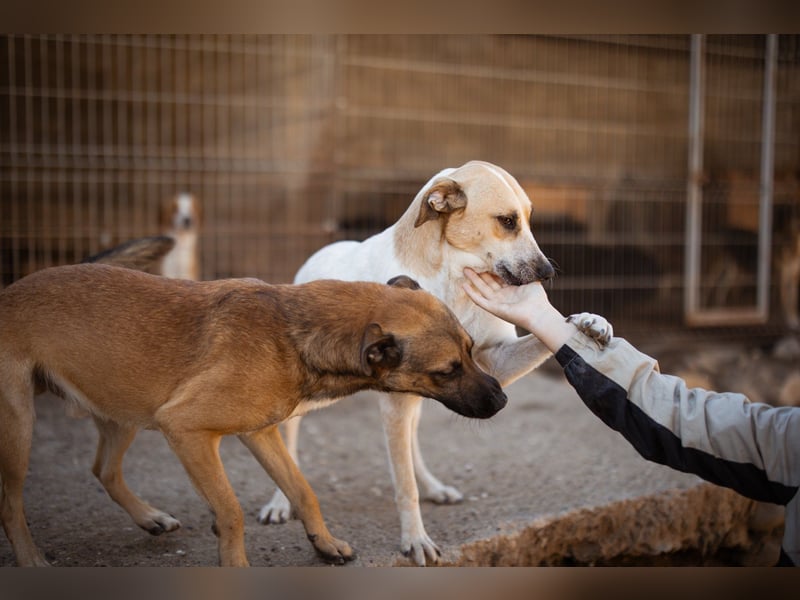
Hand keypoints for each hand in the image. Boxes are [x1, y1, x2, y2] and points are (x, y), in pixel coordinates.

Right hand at [462, 267, 576, 351]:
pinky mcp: (494, 309)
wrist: (539, 314)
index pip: (498, 279)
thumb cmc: (538, 299)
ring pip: (482, 289)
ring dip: (473, 280)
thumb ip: (525, 272)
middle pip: (488, 283)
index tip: (484, 260)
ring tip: (465, 269)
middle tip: (470, 263)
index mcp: (512, 290)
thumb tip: (524, 260)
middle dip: (479, 273)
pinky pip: (480, 301)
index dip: (490, 270)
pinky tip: (464, 285)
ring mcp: (497, 303)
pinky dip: (471, 293)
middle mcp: (503, 297)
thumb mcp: (532, 281)